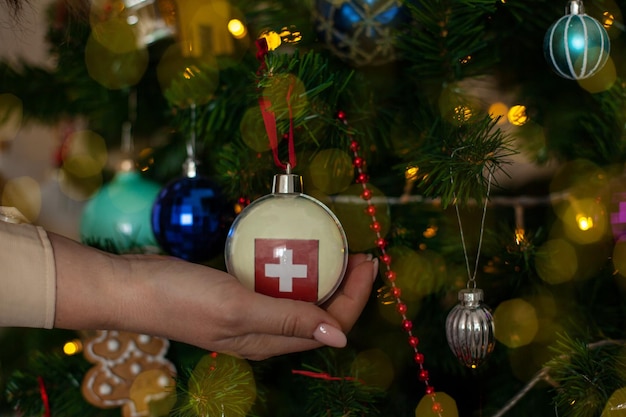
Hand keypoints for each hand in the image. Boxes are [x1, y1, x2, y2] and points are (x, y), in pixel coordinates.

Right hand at [52, 232, 376, 359]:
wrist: (132, 285)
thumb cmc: (182, 298)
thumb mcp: (238, 307)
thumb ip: (288, 320)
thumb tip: (341, 337)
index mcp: (270, 342)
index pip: (330, 324)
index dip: (355, 297)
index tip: (367, 260)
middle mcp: (266, 331)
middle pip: (321, 311)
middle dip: (348, 285)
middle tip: (360, 250)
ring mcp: (252, 311)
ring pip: (301, 296)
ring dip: (325, 274)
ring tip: (338, 246)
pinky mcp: (239, 292)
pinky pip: (278, 281)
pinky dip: (295, 266)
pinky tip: (298, 245)